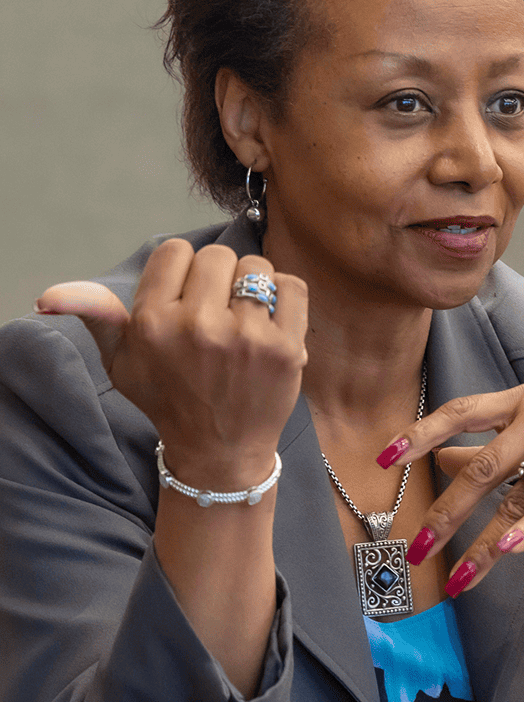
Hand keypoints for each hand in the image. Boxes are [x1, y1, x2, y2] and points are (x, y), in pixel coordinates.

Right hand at [36, 240, 308, 485]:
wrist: (220, 450)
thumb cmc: (168, 400)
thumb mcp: (121, 362)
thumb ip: (97, 316)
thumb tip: (52, 293)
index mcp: (153, 322)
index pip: (174, 251)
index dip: (183, 270)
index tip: (187, 296)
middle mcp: (197, 325)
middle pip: (217, 256)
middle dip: (218, 277)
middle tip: (219, 310)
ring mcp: (246, 336)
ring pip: (257, 267)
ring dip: (254, 285)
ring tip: (245, 316)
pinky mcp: (285, 347)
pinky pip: (293, 287)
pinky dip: (285, 295)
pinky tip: (272, 320)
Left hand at [382, 384, 523, 595]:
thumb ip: (493, 440)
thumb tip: (441, 458)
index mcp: (523, 400)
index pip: (460, 412)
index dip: (419, 434)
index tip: (383, 457)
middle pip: (479, 469)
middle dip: (444, 514)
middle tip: (416, 547)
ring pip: (512, 499)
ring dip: (480, 543)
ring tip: (455, 578)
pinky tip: (502, 553)